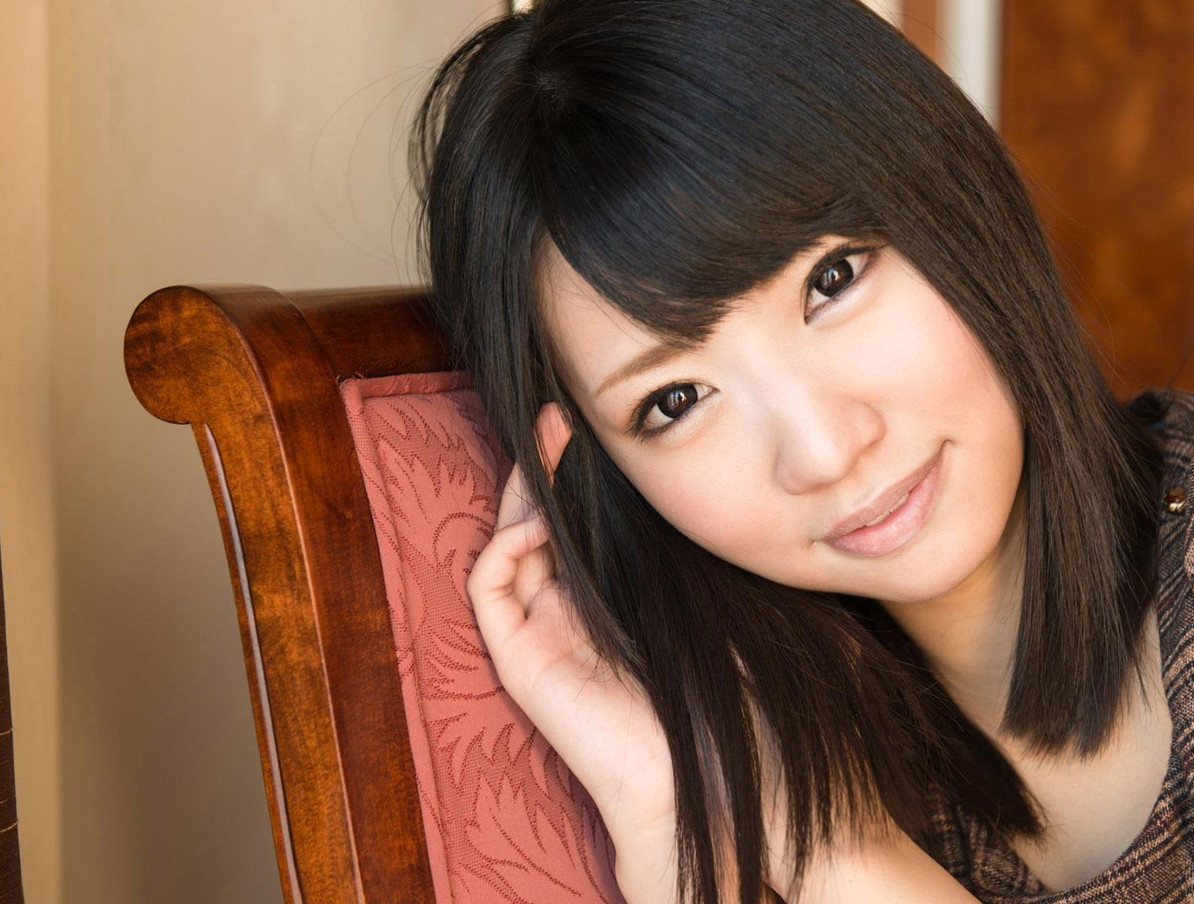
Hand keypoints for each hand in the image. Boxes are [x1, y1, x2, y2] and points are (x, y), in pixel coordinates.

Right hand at [468, 403, 676, 846]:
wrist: (685, 774)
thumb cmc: (704, 700)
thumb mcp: (697, 608)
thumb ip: (679, 560)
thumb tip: (690, 492)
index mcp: (603, 605)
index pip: (574, 527)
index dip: (574, 479)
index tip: (590, 428)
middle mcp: (563, 615)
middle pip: (533, 526)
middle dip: (541, 471)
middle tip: (555, 419)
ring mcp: (536, 636)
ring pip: (507, 546)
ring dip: (521, 496)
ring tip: (544, 450)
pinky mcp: (517, 660)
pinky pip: (489, 588)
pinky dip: (503, 548)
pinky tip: (533, 524)